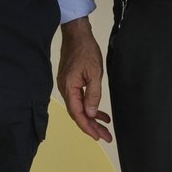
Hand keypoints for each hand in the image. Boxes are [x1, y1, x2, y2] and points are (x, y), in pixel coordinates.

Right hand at [57, 18, 111, 141]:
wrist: (77, 34)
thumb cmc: (86, 50)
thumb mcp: (94, 73)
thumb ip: (93, 95)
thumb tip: (91, 114)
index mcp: (69, 88)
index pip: (77, 113)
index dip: (88, 127)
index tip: (99, 137)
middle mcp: (65, 89)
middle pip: (78, 113)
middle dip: (92, 126)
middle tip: (106, 136)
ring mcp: (67, 86)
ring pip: (79, 107)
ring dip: (92, 118)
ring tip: (105, 127)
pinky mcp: (71, 82)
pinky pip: (80, 99)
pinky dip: (90, 107)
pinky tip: (100, 113)